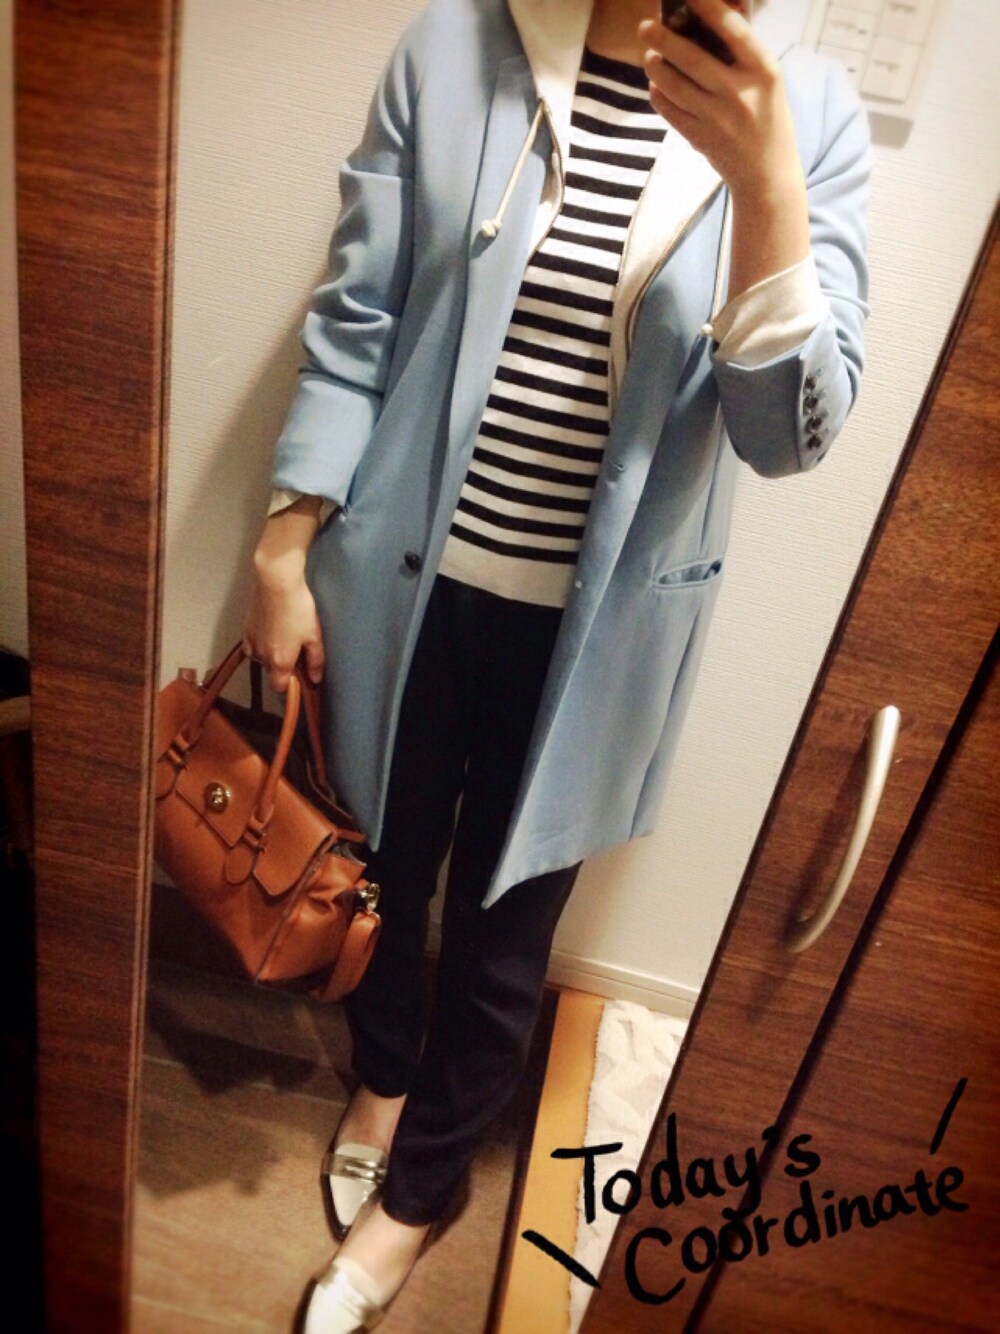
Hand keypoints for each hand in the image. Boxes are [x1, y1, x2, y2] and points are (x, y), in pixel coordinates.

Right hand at [242, 566, 324, 693]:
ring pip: (262, 659)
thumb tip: (315, 679)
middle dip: (283, 667)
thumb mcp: (313, 636)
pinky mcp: (245, 630)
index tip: (301, 676)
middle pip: (271, 673)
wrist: (275, 583)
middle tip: (298, 649)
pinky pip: (252, 646)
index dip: (291, 685)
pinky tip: (273, 630)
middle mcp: (261, 657)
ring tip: (286, 635)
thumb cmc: (297, 609)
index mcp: (279, 662)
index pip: (279, 688)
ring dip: (272, 654)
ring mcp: (251, 643)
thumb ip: (315, 661)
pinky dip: (262, 643)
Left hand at [640, 0, 810, 299]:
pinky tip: (657, 85)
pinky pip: (669, 109)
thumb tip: (716, 13)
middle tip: (645, 26)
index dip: (708, 7)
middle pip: (692, 58)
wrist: (767, 176)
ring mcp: (717, 118)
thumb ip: (744, 52)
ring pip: (673, 84)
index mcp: (764, 72)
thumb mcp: (768, 82)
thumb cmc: (768, 119)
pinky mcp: (699, 138)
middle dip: (663, 38)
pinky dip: (658, 94)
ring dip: (655, 67)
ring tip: (650, 57)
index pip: (733, 30)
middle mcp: (740, 93)